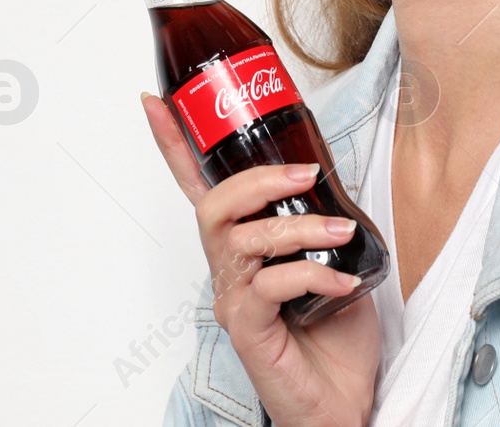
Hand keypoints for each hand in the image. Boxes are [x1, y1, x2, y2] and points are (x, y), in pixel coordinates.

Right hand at [142, 92, 379, 426]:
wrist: (342, 406)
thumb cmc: (335, 339)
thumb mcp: (335, 262)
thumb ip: (323, 222)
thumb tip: (334, 178)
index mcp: (243, 249)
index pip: (199, 188)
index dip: (175, 145)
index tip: (156, 103)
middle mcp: (229, 272)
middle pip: (213, 206)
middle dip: (257, 180)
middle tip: (306, 174)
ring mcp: (235, 301)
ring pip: (243, 241)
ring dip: (297, 227)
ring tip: (340, 235)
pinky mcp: (249, 330)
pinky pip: (268, 287)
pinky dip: (310, 275)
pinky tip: (342, 282)